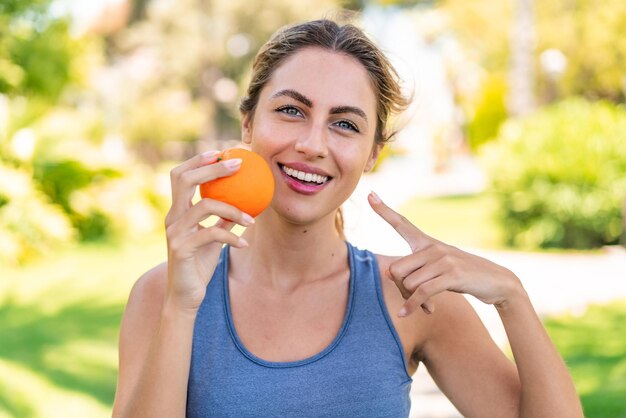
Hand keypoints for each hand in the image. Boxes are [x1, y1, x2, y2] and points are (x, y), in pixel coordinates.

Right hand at [164, 151, 253, 312]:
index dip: (197, 160)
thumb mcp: (214, 238)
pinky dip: (232, 237)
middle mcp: (172, 217)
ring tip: (252, 218)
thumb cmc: (199, 265)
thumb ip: (224, 219)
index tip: (220, 152)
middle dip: (211, 168)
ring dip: (233, 209)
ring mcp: (175, 232)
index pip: (180, 176)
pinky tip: (245, 243)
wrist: (184, 297)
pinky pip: (212, 234)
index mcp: (177, 211)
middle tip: (238, 164)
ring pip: (205, 205)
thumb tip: (246, 201)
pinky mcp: (182, 248)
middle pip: (185, 180)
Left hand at [368, 192, 521, 316]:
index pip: (402, 223)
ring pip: (408, 283)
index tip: (370, 194)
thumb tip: (388, 273)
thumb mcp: (437, 268)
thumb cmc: (461, 275)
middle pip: (396, 269)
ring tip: (425, 304)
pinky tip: (405, 314)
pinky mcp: (451, 275)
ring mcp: (443, 260)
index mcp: (427, 242)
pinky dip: (412, 305)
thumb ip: (414, 269)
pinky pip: (422, 293)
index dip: (384, 210)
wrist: (496, 281)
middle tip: (411, 298)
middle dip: (400, 289)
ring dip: (411, 299)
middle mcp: (433, 247)